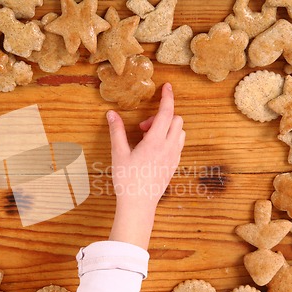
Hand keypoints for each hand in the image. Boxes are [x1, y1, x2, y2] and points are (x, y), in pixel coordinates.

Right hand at [107, 82, 184, 248]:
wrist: (139, 205)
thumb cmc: (127, 180)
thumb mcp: (119, 154)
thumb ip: (116, 131)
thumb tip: (111, 114)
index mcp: (155, 142)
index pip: (167, 112)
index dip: (168, 97)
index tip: (168, 87)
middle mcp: (169, 148)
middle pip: (176, 120)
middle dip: (162, 116)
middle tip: (143, 127)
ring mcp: (174, 157)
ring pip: (180, 132)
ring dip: (167, 127)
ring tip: (148, 138)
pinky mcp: (174, 165)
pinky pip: (179, 144)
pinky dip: (170, 138)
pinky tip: (154, 148)